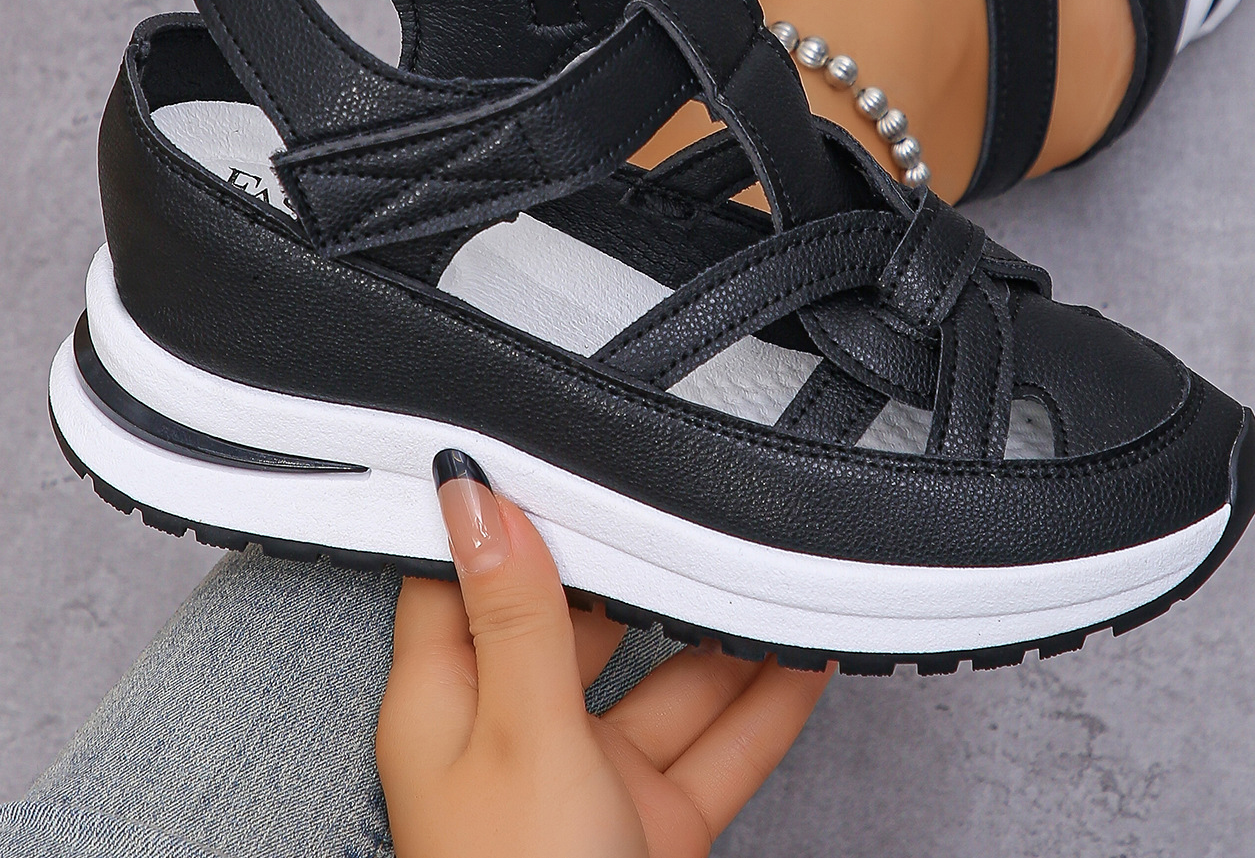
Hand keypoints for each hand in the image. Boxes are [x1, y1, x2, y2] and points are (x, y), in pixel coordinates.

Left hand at [376, 452, 832, 857]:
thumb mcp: (521, 731)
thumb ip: (518, 611)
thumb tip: (472, 492)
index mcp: (446, 700)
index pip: (464, 573)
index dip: (507, 507)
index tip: (556, 439)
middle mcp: (512, 730)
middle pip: (580, 617)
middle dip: (640, 563)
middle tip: (696, 491)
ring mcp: (588, 779)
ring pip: (663, 679)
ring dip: (719, 629)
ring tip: (771, 559)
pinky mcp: (650, 825)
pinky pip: (716, 745)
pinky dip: (765, 703)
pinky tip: (805, 654)